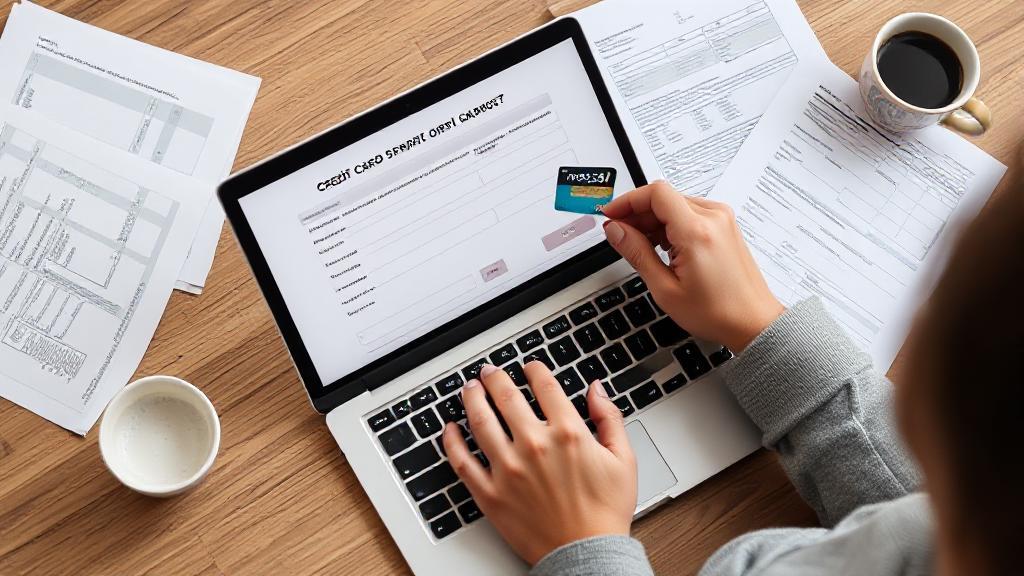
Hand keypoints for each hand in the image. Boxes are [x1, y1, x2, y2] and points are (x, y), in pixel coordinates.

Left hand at [443, 362, 635, 564]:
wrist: (586, 554)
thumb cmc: (605, 512)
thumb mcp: (623, 460)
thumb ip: (610, 418)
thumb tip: (596, 389)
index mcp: (568, 433)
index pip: (544, 385)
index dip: (534, 369)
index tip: (529, 367)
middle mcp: (534, 445)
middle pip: (506, 396)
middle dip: (495, 377)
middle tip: (489, 371)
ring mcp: (508, 469)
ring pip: (480, 420)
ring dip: (471, 398)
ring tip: (469, 388)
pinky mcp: (490, 493)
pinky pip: (462, 461)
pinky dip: (451, 441)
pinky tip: (450, 428)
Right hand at [601, 181, 783, 351]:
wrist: (752, 321)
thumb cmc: (717, 312)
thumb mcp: (665, 288)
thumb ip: (637, 253)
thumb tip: (615, 231)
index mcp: (697, 232)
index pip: (656, 193)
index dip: (628, 201)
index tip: (611, 215)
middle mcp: (713, 218)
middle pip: (664, 197)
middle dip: (637, 213)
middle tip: (620, 235)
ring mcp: (722, 219)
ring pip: (675, 204)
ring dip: (653, 220)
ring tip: (642, 247)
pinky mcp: (724, 225)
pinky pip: (689, 213)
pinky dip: (670, 224)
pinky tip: (662, 247)